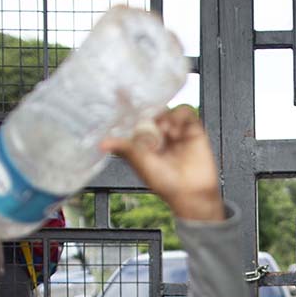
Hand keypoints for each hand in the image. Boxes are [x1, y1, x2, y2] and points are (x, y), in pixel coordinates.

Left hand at [100, 106, 224, 221]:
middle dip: (151, 113)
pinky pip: (186, 112)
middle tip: (151, 123)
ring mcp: (177, 132)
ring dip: (166, 115)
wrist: (191, 193)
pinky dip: (180, 116)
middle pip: (155, 111)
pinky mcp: (193, 130)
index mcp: (147, 142)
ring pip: (169, 109)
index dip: (134, 112)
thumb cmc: (166, 183)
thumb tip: (102, 144)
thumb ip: (124, 148)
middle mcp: (162, 136)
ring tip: (165, 130)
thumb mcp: (140, 163)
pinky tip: (176, 129)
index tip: (128, 103)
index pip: (139, 120)